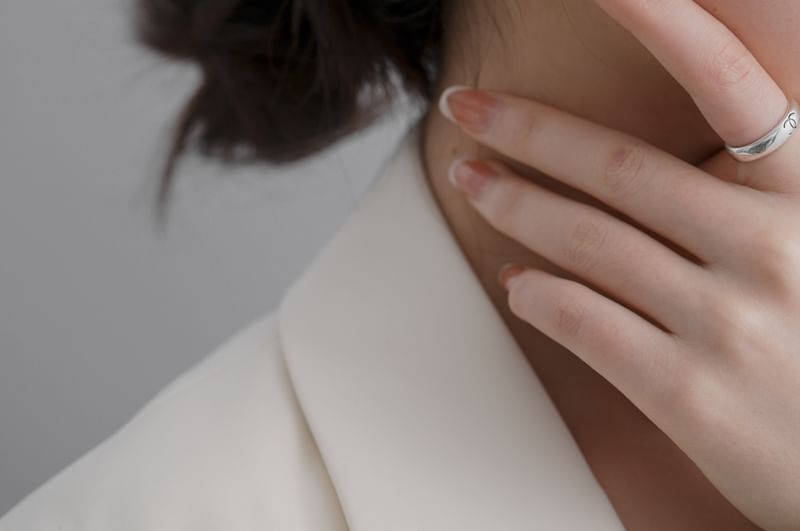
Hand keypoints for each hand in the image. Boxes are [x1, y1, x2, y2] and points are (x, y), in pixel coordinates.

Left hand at [439, 1, 799, 528]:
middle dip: (528, 129)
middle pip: (620, 167)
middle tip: (465, 106)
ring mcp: (730, 321)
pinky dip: (540, 296)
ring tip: (471, 181)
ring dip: (516, 204)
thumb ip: (760, 198)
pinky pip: (589, 324)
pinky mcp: (691, 392)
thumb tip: (656, 169)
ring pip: (590, 241)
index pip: (731, 85)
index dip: (663, 22)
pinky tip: (517, 283)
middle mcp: (771, 247)